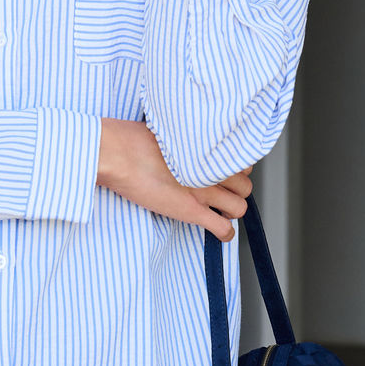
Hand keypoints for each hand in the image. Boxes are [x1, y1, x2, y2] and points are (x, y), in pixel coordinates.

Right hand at [97, 117, 250, 240]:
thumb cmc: (133, 139)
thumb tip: (190, 143)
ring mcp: (204, 192)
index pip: (242, 162)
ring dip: (232, 210)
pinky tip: (219, 231)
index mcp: (208, 149)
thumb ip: (188, 140)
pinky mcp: (192, 211)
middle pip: (245, 186)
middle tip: (221, 192)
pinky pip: (223, 229)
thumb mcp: (170, 131)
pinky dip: (225, 233)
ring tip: (219, 209)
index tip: (225, 173)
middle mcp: (211, 170)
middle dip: (236, 191)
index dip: (235, 170)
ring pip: (240, 207)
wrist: (119, 154)